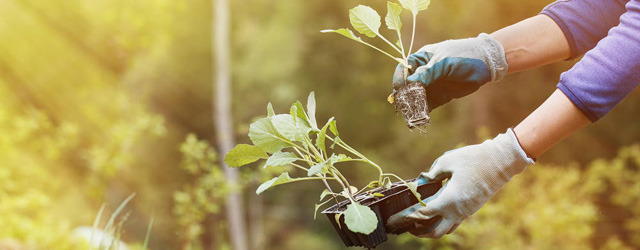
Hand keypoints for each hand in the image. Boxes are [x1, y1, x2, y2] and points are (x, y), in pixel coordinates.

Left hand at [387, 128, 533, 237]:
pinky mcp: (472, 209)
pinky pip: (454, 223)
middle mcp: (457, 211)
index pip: (422, 214)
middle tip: (404, 226)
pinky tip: (434, 216)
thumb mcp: (448, 161)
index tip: (395, 218)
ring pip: (445, 230)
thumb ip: (432, 173)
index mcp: (449, 200)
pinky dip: (441, 223)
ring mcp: (466, 212)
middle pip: (434, 231)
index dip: (406, 217)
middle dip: (417, 231)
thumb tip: (422, 181)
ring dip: (430, 230)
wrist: (502, 161)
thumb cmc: (474, 159)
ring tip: (417, 224)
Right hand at [392, 33, 507, 109]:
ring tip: (411, 115)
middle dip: (405, 95)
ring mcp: (432, 85)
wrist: (486, 63)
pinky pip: (428, 105)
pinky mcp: (440, 96)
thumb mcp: (444, 62)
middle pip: (408, 85)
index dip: (400, 78)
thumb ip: (427, 73)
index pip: (404, 68)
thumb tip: (409, 83)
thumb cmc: (463, 55)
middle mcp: (424, 72)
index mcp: (422, 59)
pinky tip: (421, 118)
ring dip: (413, 106)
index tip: (399, 88)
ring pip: (417, 97)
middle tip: (404, 105)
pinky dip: (423, 112)